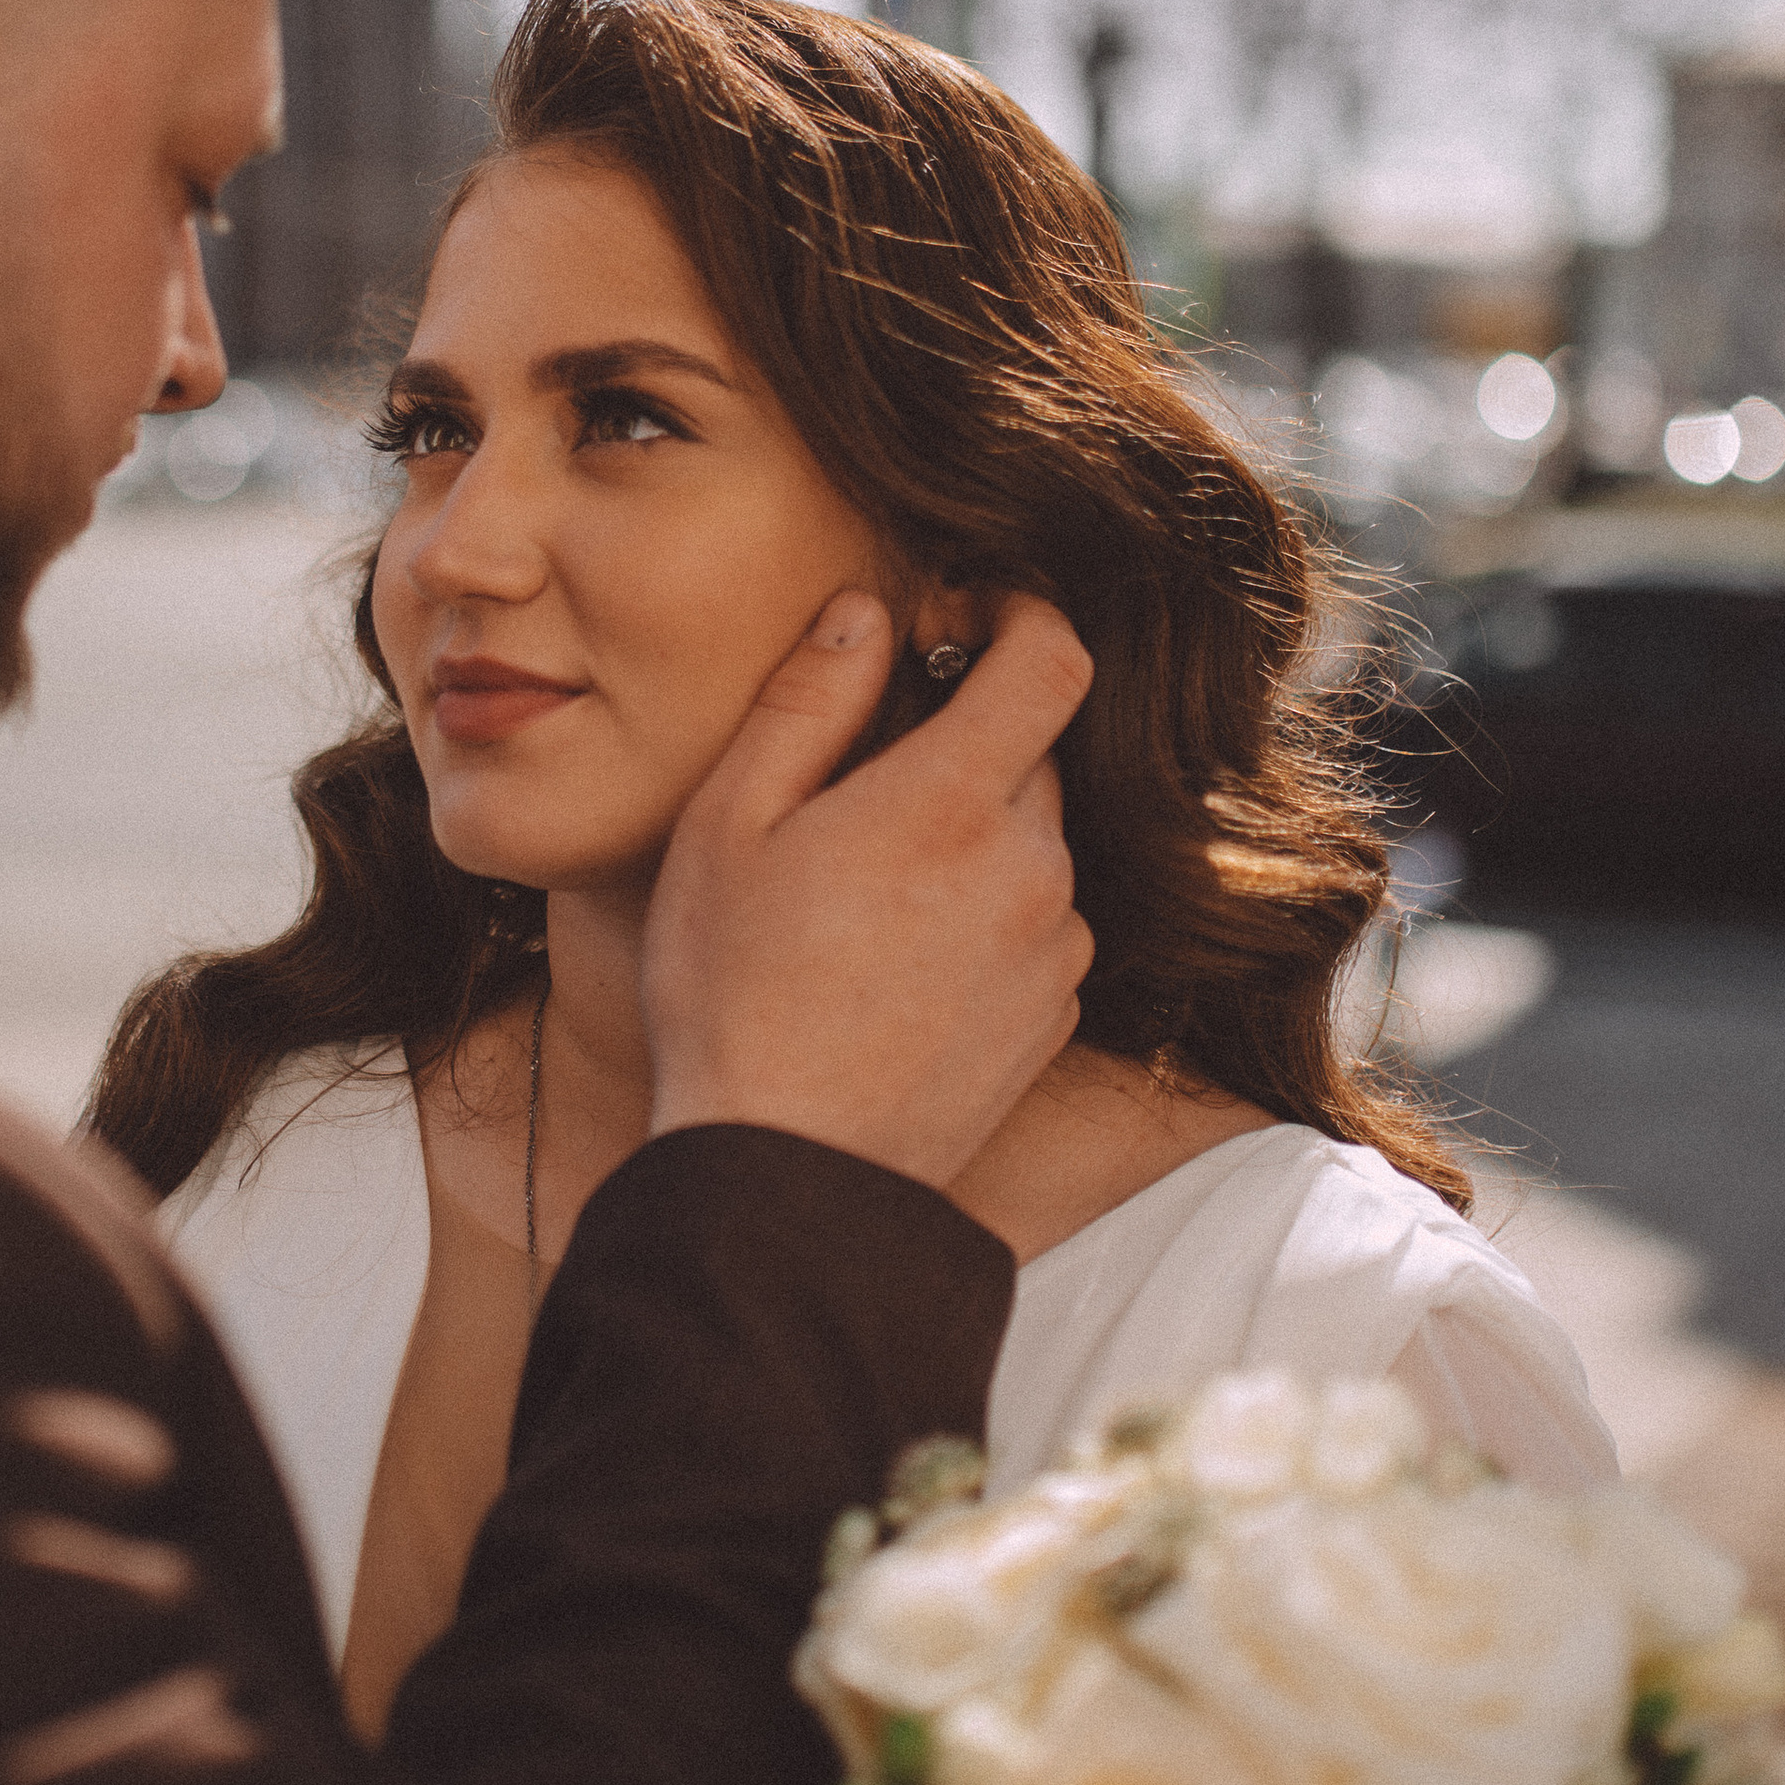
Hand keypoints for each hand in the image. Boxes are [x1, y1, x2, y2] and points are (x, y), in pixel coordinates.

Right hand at [642, 587, 1093, 1190]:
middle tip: (866, 781)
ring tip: (866, 895)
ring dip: (974, 837)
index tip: (966, 617)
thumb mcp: (729, 824)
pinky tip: (899, 960)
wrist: (785, 1170)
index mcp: (951, 802)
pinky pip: (1038, 924)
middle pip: (1034, 754)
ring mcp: (1053, 948)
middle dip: (967, 741)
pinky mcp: (1055, 1016)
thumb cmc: (732, 993)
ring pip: (1035, 844)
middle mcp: (1030, 868)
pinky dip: (988, 915)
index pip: (1052, 660)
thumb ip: (807, 702)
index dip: (1022, 614)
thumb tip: (867, 614)